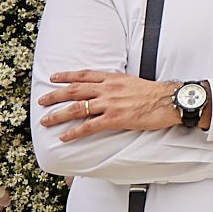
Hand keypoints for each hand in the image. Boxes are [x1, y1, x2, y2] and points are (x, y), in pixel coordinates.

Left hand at [39, 71, 180, 141]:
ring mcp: (110, 103)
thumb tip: (109, 89)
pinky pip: (89, 126)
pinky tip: (64, 137)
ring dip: (58, 115)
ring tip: (46, 121)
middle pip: (74, 90)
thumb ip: (118, 85)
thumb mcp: (134, 82)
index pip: (84, 75)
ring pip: (77, 107)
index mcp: (114, 78)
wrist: (171, 100)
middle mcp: (108, 89)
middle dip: (55, 95)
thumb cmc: (156, 93)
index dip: (67, 76)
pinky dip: (74, 132)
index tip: (54, 78)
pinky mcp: (115, 118)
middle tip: (41, 101)